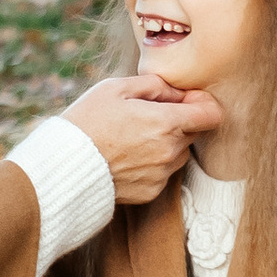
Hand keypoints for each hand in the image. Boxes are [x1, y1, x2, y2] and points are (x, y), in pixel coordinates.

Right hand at [64, 74, 223, 207]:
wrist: (65, 168)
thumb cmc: (87, 122)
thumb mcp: (115, 89)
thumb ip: (154, 85)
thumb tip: (177, 91)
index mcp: (166, 122)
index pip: (212, 115)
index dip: (202, 105)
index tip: (186, 102)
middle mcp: (170, 151)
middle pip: (194, 133)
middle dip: (180, 122)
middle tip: (148, 117)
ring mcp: (161, 174)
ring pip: (179, 154)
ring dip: (167, 144)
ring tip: (133, 138)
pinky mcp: (151, 192)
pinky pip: (162, 173)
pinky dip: (152, 164)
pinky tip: (127, 158)